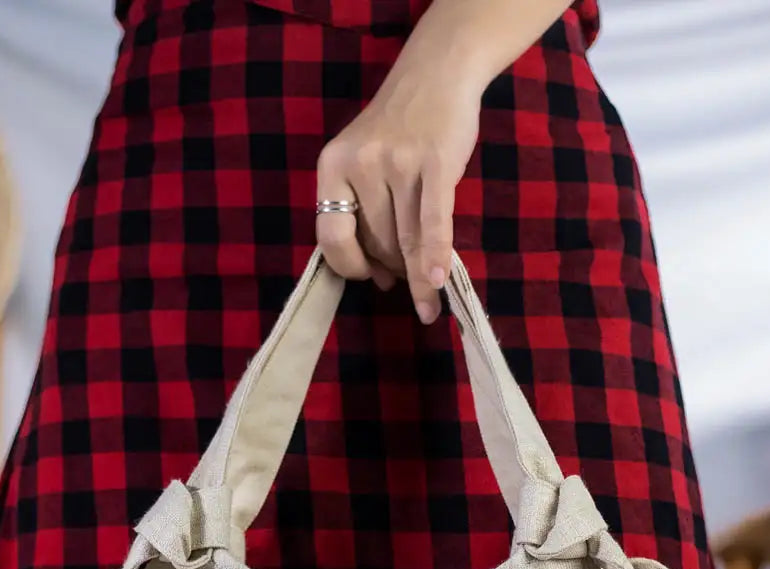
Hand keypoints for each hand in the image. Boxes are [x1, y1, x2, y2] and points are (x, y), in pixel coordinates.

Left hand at [315, 68, 482, 323]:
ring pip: (404, 238)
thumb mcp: (362, 163)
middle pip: (375, 241)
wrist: (436, 74)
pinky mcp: (434, 162)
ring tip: (428, 294)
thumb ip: (363, 214)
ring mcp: (396, 162)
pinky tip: (438, 282)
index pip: (331, 236)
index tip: (371, 276)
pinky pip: (432, 222)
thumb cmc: (399, 129)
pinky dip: (435, 256)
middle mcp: (360, 164)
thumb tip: (381, 278)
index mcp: (332, 167)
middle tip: (410, 280)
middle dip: (394, 268)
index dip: (351, 266)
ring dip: (418, 273)